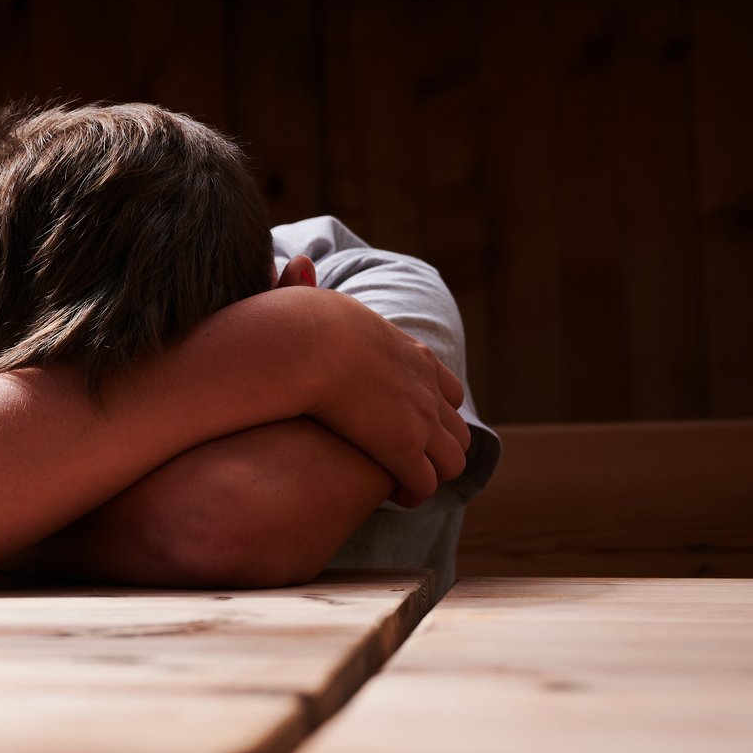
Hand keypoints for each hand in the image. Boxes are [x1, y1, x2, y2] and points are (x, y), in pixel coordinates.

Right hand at [298, 289, 468, 507]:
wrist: (302, 342)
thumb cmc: (295, 321)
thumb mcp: (310, 299)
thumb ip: (305, 288)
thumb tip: (297, 260)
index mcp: (411, 354)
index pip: (444, 388)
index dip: (431, 411)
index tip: (405, 425)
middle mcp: (426, 386)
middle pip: (457, 429)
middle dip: (438, 450)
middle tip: (405, 464)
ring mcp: (420, 418)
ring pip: (451, 461)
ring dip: (428, 473)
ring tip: (396, 482)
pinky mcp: (403, 447)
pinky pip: (424, 484)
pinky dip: (412, 492)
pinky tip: (387, 492)